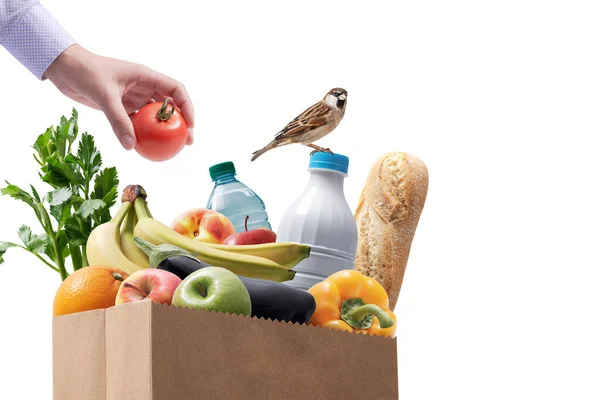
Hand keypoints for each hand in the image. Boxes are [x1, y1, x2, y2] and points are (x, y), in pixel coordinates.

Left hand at [44, 44, 193, 149]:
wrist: (63, 68)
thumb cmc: (85, 72)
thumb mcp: (104, 95)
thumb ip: (118, 120)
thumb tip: (130, 146)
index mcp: (146, 76)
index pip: (176, 90)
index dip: (187, 107)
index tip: (189, 126)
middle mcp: (144, 87)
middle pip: (170, 106)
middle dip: (181, 123)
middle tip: (186, 142)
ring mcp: (134, 97)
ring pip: (154, 117)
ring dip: (162, 131)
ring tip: (169, 148)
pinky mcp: (122, 107)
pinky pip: (137, 124)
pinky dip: (142, 135)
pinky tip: (144, 148)